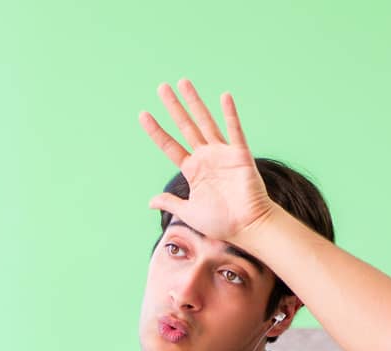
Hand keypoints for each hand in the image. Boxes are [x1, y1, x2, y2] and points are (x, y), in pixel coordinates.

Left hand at [139, 79, 275, 244]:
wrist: (247, 227)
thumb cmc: (221, 222)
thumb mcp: (189, 212)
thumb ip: (171, 203)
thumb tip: (150, 201)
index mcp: (193, 170)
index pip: (170, 146)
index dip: (156, 131)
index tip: (143, 114)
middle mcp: (206, 157)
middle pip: (185, 126)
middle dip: (173, 107)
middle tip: (161, 87)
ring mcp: (222, 154)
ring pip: (205, 122)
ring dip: (194, 102)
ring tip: (183, 82)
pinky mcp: (240, 155)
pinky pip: (234, 131)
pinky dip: (230, 114)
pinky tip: (224, 97)